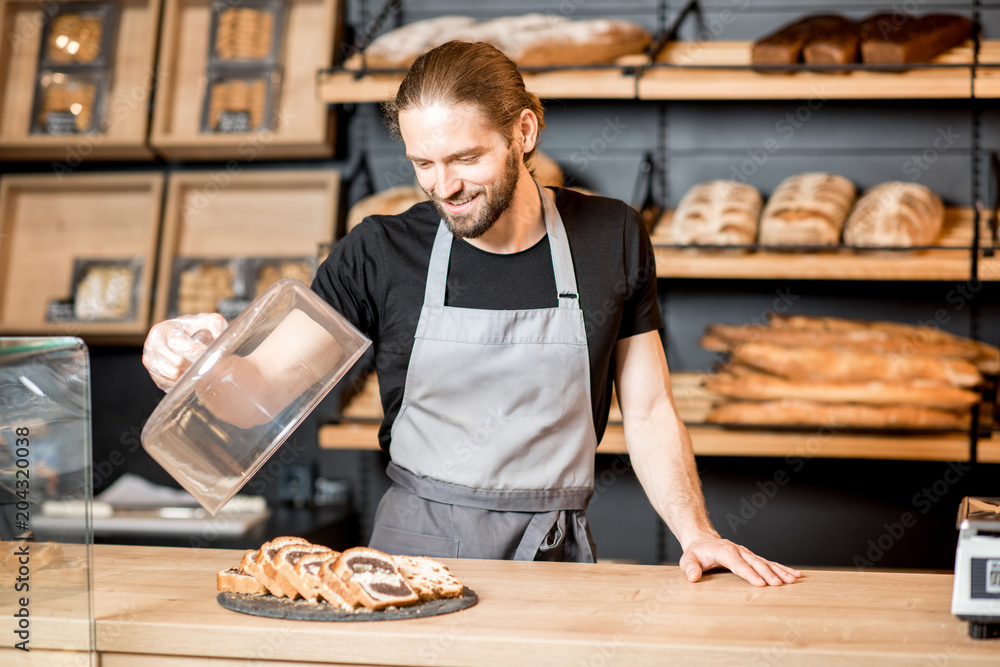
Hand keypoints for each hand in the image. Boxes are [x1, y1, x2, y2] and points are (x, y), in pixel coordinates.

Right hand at [142, 313, 226, 390]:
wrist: (187, 337)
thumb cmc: (197, 329)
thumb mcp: (209, 321)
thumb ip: (216, 325)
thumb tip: (219, 338)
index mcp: (165, 329)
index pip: (175, 342)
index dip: (193, 350)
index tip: (208, 355)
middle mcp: (153, 344)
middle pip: (175, 361)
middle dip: (193, 363)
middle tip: (204, 362)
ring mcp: (151, 360)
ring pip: (173, 375)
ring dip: (188, 373)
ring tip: (196, 366)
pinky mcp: (154, 375)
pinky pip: (169, 383)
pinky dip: (181, 381)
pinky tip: (188, 373)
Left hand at [679, 536, 801, 586]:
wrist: (703, 540)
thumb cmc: (696, 553)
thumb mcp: (688, 559)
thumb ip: (689, 568)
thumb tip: (693, 577)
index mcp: (725, 552)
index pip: (739, 564)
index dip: (749, 574)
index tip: (760, 584)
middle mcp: (739, 551)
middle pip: (756, 563)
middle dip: (768, 574)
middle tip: (780, 585)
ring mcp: (747, 553)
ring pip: (766, 562)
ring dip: (780, 571)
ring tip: (794, 579)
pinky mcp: (752, 557)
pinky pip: (769, 562)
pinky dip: (782, 568)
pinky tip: (795, 574)